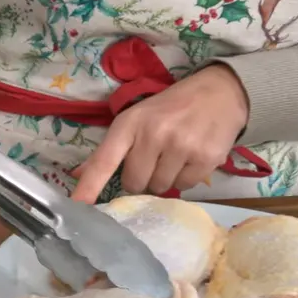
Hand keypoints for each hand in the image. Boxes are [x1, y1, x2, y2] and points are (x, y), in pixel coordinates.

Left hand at [71, 65, 250, 202]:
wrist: (220, 92)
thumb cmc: (170, 108)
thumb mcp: (137, 118)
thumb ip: (110, 149)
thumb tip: (78, 174)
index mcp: (130, 123)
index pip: (104, 160)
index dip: (89, 186)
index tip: (77, 206)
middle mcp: (154, 134)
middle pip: (134, 183)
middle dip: (140, 179)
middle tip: (153, 161)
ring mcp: (182, 146)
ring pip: (160, 187)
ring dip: (164, 179)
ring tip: (174, 156)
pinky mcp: (206, 158)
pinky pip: (185, 186)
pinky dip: (185, 178)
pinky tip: (191, 157)